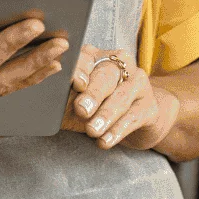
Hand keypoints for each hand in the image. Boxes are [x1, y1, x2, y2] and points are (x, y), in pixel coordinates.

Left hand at [64, 45, 180, 150]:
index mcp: (97, 57)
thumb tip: (48, 96)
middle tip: (81, 110)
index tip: (75, 84)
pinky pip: (133, 118)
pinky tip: (105, 141)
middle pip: (107, 75)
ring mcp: (138, 84)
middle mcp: (121, 65)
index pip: (87, 57)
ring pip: (121, 97)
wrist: (133, 120)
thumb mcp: (76, 98)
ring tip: (92, 131)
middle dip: (93, 94)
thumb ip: (65, 94)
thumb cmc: (95, 106)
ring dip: (105, 115)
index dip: (81, 70)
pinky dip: (117, 131)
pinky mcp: (149, 106)